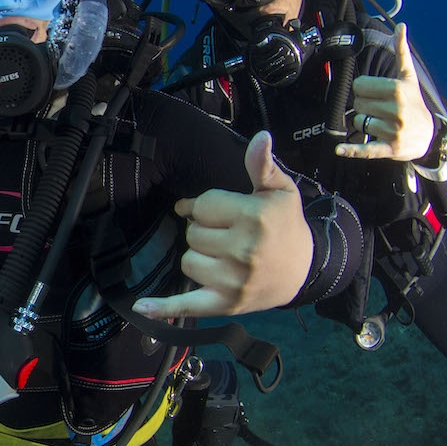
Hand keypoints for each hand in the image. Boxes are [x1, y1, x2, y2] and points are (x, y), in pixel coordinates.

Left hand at [133, 131, 312, 319]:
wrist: (306, 271)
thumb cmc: (287, 226)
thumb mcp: (280, 191)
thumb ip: (262, 165)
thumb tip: (261, 137)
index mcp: (253, 217)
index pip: (202, 206)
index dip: (204, 206)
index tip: (216, 211)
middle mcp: (243, 250)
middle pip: (192, 234)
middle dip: (204, 231)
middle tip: (228, 235)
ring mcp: (233, 280)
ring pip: (187, 262)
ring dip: (199, 257)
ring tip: (224, 257)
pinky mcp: (226, 304)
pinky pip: (187, 305)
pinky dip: (163, 308)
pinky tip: (140, 306)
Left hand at [334, 23, 435, 161]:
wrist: (430, 136)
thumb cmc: (414, 103)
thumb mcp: (409, 78)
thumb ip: (402, 52)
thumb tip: (400, 25)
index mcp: (398, 90)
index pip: (360, 86)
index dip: (365, 90)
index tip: (378, 94)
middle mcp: (397, 109)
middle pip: (358, 104)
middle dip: (366, 106)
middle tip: (382, 110)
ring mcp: (394, 130)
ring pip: (359, 123)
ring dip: (365, 124)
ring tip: (383, 124)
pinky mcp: (390, 148)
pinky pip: (365, 149)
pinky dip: (351, 150)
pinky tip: (339, 149)